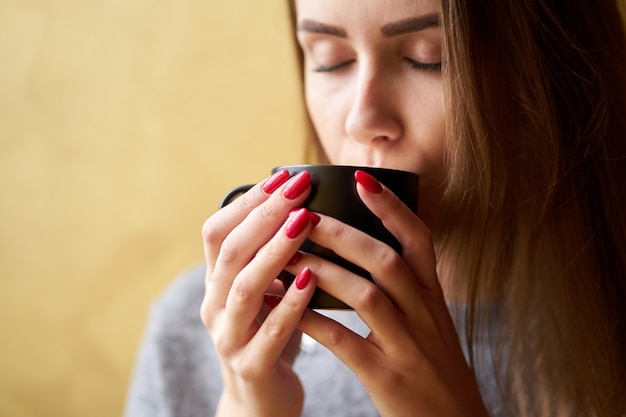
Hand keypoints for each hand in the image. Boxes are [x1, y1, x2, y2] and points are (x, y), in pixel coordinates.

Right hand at [200, 170, 318, 416]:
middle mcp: (214, 307)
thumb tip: (299, 207)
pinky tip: (312, 279)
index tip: (282, 176)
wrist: (260, 403)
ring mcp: (229, 338)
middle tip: (297, 187)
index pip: (217, 232)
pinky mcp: (251, 367)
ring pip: (244, 288)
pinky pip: (270, 332)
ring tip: (304, 222)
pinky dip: (290, 303)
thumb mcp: (264, 293)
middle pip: (230, 252)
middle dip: (264, 215)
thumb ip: (270, 258)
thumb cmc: (269, 336)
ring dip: (275, 251)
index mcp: (217, 284)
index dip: (248, 202)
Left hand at [291, 171, 488, 416]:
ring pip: (365, 295)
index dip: (393, 208)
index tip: (362, 179)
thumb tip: (373, 252)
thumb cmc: (435, 370)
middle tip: (307, 213)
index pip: (420, 241)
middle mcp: (425, 316)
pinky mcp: (387, 377)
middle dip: (344, 233)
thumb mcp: (432, 324)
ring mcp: (408, 346)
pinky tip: (290, 309)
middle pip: (386, 261)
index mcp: (434, 298)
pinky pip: (346, 342)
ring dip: (324, 271)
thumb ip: (409, 290)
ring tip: (289, 254)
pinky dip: (315, 321)